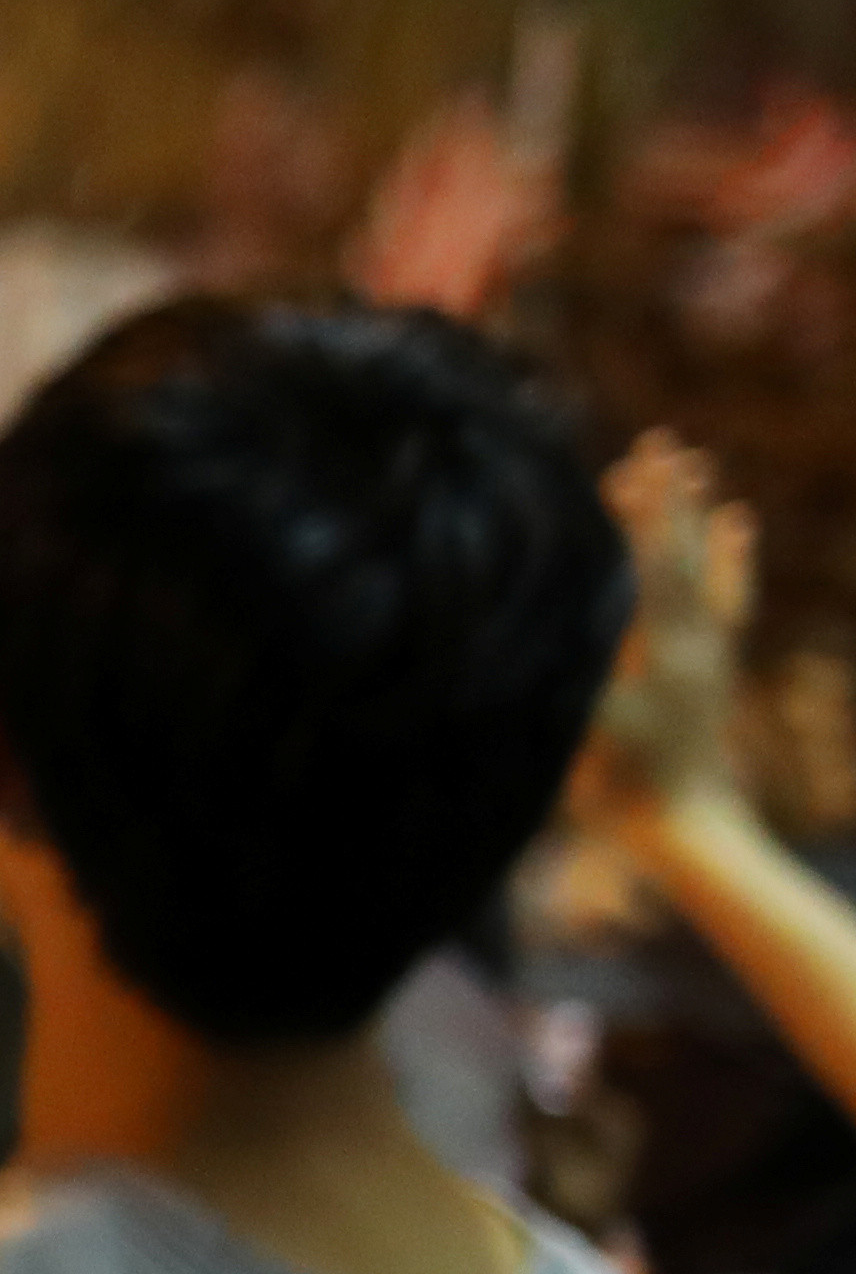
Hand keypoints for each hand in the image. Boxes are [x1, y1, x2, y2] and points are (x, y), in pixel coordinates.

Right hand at [585, 432, 753, 838]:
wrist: (686, 829)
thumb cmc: (619, 791)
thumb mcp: (583, 735)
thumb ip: (566, 685)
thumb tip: (535, 640)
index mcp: (657, 654)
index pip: (646, 570)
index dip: (636, 519)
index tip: (627, 468)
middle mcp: (692, 644)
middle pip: (678, 555)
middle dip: (665, 500)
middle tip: (660, 444)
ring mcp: (709, 653)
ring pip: (706, 570)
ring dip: (697, 516)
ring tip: (698, 465)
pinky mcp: (715, 666)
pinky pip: (730, 598)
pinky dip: (733, 558)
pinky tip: (739, 523)